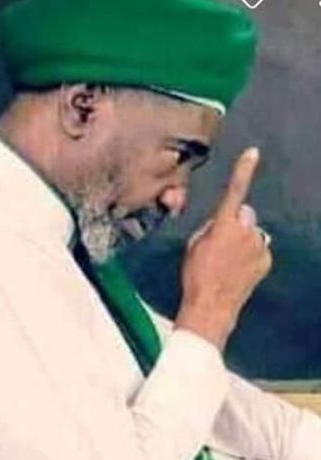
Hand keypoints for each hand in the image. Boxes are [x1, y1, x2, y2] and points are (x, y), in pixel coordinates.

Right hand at [174, 147, 272, 350]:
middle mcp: (246, 232)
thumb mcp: (193, 245)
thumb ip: (209, 228)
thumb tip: (219, 223)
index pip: (235, 191)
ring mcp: (259, 247)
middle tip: (221, 245)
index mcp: (224, 224)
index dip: (243, 171)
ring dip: (243, 241)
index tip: (253, 153)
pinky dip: (251, 255)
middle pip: (245, 215)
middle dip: (236, 223)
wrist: (211, 306)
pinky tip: (238, 270)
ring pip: (252, 233)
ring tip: (228, 262)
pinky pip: (258, 249)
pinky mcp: (266, 260)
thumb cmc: (196, 276)